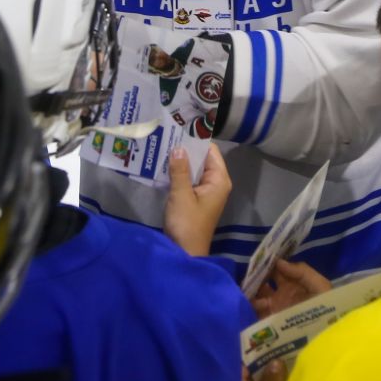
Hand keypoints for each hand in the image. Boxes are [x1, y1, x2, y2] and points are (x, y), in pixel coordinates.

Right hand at [163, 143, 231, 257]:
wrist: (185, 253)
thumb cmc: (187, 224)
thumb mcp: (181, 195)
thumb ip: (180, 170)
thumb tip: (178, 147)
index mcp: (219, 180)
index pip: (211, 151)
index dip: (196, 139)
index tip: (179, 127)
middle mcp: (216, 183)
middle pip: (203, 158)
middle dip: (186, 148)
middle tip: (166, 134)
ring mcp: (206, 192)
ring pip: (194, 169)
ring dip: (181, 161)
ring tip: (162, 145)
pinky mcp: (195, 199)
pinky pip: (189, 180)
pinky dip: (179, 173)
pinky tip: (163, 165)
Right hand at [251, 258, 330, 318]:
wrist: (329, 330)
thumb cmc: (326, 304)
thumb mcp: (319, 284)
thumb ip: (301, 271)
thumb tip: (278, 262)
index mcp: (292, 283)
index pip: (276, 270)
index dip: (267, 264)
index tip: (257, 259)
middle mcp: (281, 294)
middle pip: (263, 284)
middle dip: (254, 279)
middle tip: (245, 275)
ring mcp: (275, 309)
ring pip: (257, 298)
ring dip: (250, 294)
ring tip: (243, 291)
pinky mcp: (272, 323)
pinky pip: (257, 315)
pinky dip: (250, 310)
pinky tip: (246, 305)